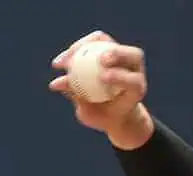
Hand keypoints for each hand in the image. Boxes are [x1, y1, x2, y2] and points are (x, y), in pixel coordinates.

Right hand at [48, 30, 153, 148]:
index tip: (102, 78)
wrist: (113, 111)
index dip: (121, 77)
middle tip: (98, 59)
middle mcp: (134, 70)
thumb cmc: (105, 116)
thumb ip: (79, 99)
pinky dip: (75, 49)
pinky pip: (90, 42)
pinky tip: (61, 61)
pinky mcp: (106, 48)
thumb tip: (55, 84)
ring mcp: (121, 56)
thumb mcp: (93, 115)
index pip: (133, 81)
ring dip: (85, 46)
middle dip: (116, 54)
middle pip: (131, 54)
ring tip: (66, 60)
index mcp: (137, 89)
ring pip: (106, 42)